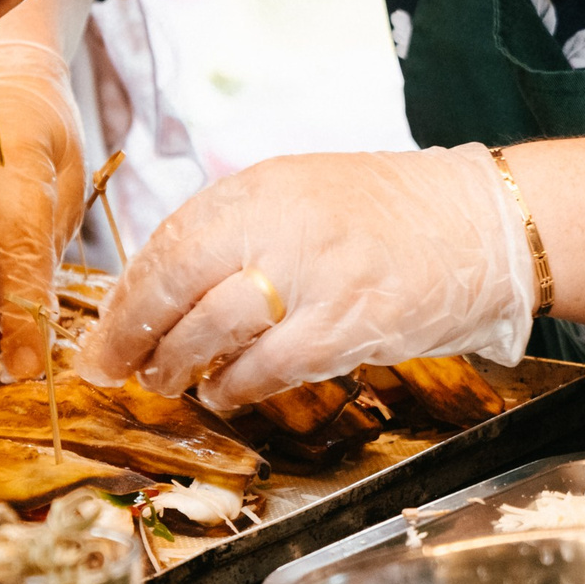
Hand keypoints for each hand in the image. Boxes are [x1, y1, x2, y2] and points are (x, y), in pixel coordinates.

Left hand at [76, 147, 537, 411]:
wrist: (481, 223)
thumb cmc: (387, 211)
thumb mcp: (300, 191)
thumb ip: (236, 228)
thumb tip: (163, 285)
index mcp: (261, 189)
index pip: (168, 244)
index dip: (127, 296)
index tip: (103, 329)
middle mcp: (280, 226)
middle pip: (176, 285)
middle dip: (132, 336)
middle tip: (110, 368)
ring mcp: (314, 278)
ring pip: (213, 332)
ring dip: (178, 366)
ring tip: (167, 380)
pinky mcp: (348, 327)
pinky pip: (268, 368)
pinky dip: (235, 387)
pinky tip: (223, 394)